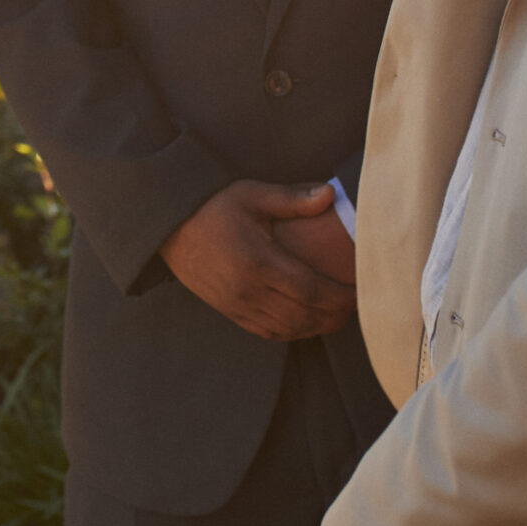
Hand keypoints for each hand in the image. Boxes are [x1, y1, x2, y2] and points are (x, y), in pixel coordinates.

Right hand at [160, 180, 356, 340]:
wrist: (168, 226)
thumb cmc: (212, 206)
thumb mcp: (252, 194)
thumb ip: (293, 198)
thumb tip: (330, 194)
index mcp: (257, 261)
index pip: (310, 290)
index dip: (339, 297)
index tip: (359, 292)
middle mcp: (248, 289)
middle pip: (304, 316)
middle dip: (335, 315)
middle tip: (355, 305)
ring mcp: (237, 304)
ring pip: (288, 329)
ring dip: (317, 327)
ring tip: (336, 314)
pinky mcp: (229, 311)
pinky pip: (268, 332)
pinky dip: (293, 331)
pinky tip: (307, 321)